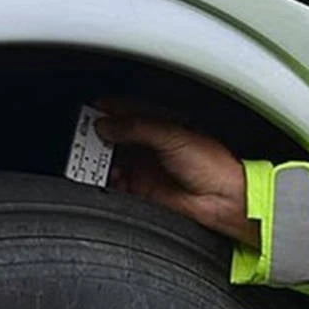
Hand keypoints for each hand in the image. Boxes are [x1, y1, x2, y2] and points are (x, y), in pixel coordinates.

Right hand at [92, 99, 258, 247]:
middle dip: (98, 135)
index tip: (90, 110)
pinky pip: (115, 183)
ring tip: (94, 159)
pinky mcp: (142, 188)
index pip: (128, 110)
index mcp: (163, 123)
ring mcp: (145, 166)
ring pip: (111, 158)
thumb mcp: (172, 136)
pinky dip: (106, 180)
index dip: (109, 109)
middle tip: (85, 136)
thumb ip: (137, 128)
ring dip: (100, 159)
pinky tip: (108, 178)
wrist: (224, 200)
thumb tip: (106, 124)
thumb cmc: (212, 164)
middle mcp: (152, 143)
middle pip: (115, 135)